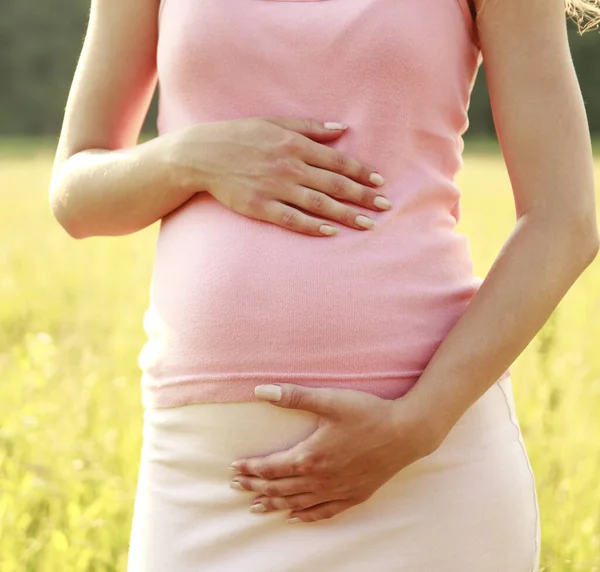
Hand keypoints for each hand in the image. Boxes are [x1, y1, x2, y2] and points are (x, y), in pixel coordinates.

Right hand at [163, 116, 391, 235]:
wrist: (202, 154)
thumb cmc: (241, 136)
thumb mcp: (275, 122)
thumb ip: (310, 127)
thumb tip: (342, 129)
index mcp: (295, 144)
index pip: (337, 161)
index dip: (361, 172)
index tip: (380, 182)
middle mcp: (289, 166)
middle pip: (334, 185)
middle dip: (363, 196)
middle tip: (386, 206)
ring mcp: (275, 188)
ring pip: (318, 204)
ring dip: (345, 215)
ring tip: (368, 224)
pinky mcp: (260, 207)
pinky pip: (291, 219)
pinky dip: (312, 226)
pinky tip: (331, 233)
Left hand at [229, 383, 439, 523]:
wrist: (406, 432)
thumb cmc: (368, 413)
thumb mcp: (329, 400)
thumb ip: (294, 396)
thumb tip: (260, 390)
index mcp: (310, 456)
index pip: (271, 467)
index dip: (250, 468)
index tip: (234, 469)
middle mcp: (320, 478)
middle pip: (279, 487)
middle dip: (255, 487)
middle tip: (236, 488)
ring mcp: (337, 490)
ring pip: (297, 503)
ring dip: (274, 504)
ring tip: (256, 507)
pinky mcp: (354, 495)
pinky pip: (324, 512)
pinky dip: (306, 516)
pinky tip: (295, 517)